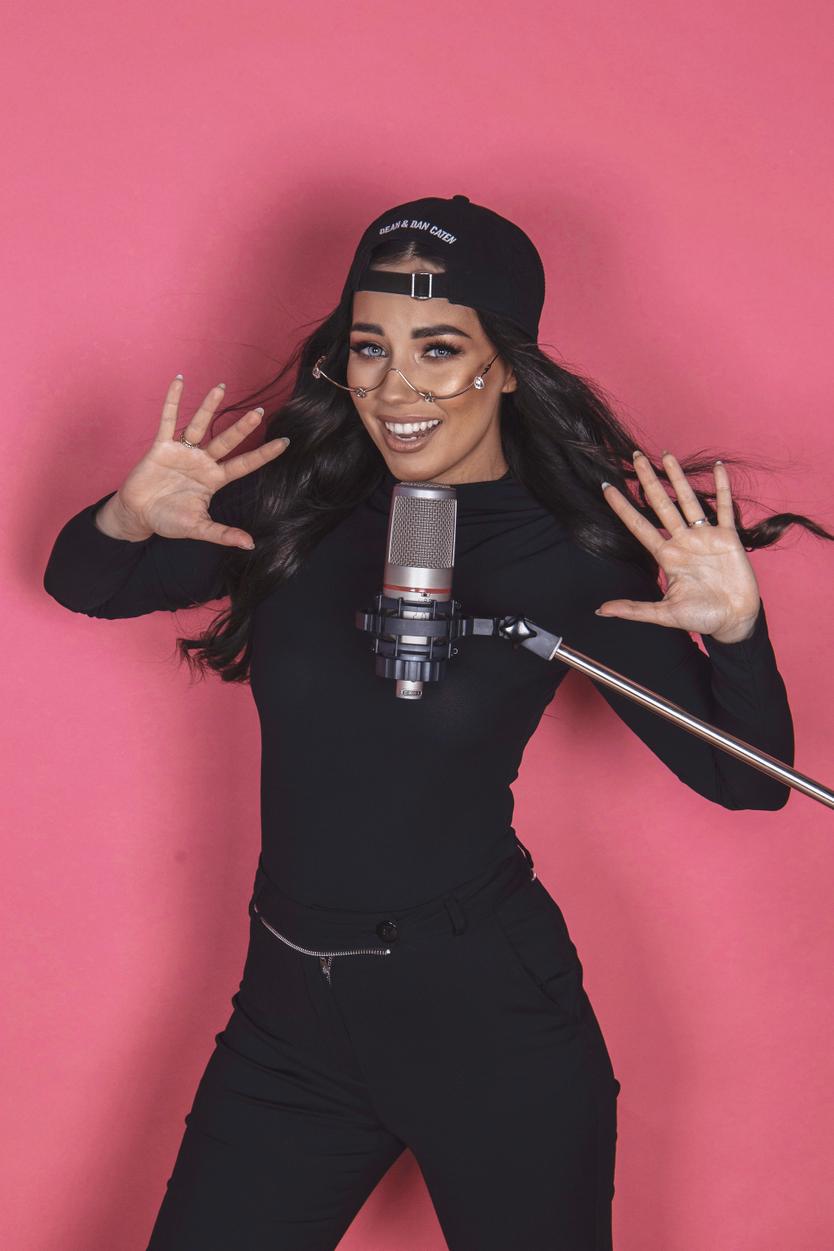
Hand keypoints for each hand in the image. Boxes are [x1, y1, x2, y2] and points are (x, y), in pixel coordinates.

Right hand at [107, 377, 289, 548]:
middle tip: (259, 412)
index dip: (263, 454)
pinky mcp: (161, 446)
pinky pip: (168, 419)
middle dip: (242, 427)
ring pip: (200, 425)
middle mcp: (202, 461)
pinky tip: (179, 381)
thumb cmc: (168, 521)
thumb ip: (222, 534)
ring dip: (210, 406)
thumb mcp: (198, 528)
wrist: (138, 515)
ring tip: (222, 387)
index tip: (285, 443)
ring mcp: (183, 451)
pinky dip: (173, 400)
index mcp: (214, 479)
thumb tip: (250, 544)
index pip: (244, 464)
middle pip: (226, 441)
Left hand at [597, 450, 760, 642]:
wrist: (734, 621)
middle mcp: (682, 541)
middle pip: (661, 503)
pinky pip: (723, 507)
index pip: (638, 525)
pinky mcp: (727, 537)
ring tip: (666, 455)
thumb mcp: (664, 613)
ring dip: (678, 477)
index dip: (622, 506)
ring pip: (688, 499)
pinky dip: (721, 487)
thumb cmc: (700, 618)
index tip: (606, 487)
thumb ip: (634, 609)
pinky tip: (718, 468)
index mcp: (666, 555)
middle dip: (648, 480)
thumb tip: (602, 610)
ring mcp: (704, 536)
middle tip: (635, 456)